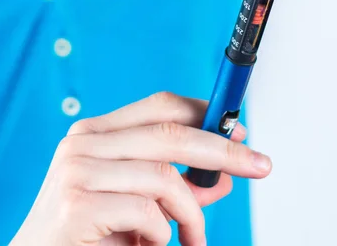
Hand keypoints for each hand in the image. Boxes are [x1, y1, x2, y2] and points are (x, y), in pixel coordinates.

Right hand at [10, 92, 271, 245]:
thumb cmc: (87, 233)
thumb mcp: (139, 204)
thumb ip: (177, 187)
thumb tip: (222, 174)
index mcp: (96, 133)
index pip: (160, 106)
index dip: (205, 113)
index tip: (241, 129)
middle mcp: (82, 143)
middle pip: (169, 132)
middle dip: (222, 148)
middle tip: (259, 165)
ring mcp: (76, 171)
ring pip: (163, 177)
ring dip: (191, 214)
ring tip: (193, 239)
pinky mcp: (77, 206)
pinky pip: (147, 213)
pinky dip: (163, 234)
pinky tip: (150, 245)